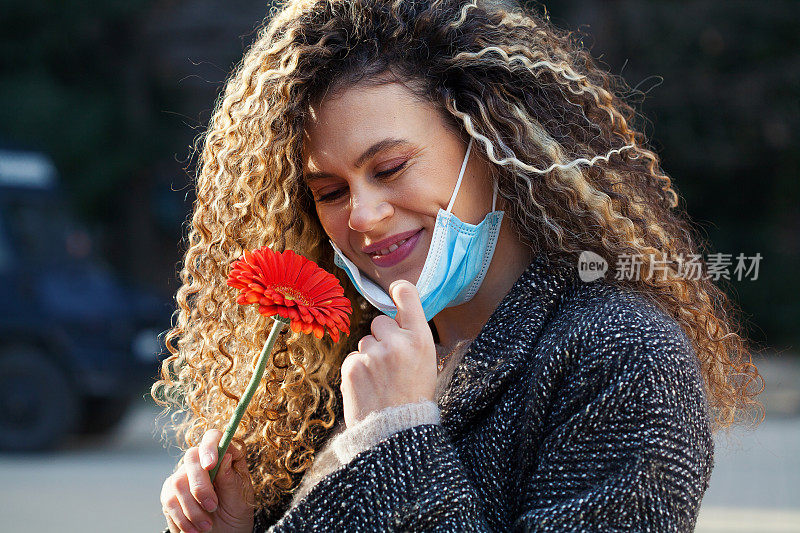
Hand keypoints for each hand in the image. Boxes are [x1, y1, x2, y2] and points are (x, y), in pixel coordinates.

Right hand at [160, 429, 254, 532]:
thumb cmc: (235, 514)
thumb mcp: (240, 499)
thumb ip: (232, 479)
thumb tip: (226, 455)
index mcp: (224, 457)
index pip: (213, 437)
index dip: (210, 446)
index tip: (211, 465)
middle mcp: (201, 463)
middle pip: (191, 457)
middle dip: (200, 486)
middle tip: (213, 507)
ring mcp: (183, 477)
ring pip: (178, 482)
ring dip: (193, 509)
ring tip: (207, 524)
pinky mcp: (170, 494)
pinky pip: (169, 501)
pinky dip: (183, 518)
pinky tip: (194, 529)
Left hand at [340, 279, 436, 427]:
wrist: (396, 433)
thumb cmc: (414, 398)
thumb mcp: (427, 363)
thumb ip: (412, 338)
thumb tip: (396, 318)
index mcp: (421, 339)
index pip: (408, 295)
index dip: (400, 291)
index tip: (395, 291)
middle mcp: (397, 342)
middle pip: (381, 322)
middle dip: (383, 337)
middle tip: (392, 361)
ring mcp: (373, 354)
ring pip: (366, 342)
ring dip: (370, 356)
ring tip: (381, 380)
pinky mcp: (353, 367)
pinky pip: (354, 358)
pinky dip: (358, 370)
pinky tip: (369, 386)